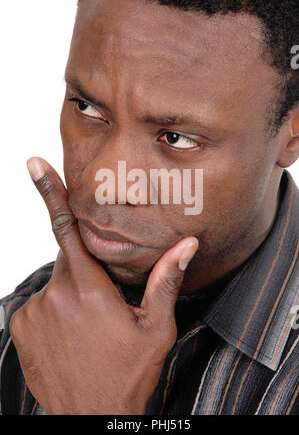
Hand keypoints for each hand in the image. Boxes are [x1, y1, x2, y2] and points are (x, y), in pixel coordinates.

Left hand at [9, 157, 198, 414]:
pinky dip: (54, 311)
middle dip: (87, 270)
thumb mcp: (155, 328)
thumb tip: (187, 245)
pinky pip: (39, 305)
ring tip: (90, 329)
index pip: (69, 229)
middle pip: (69, 260)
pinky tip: (71, 338)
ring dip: (72, 295)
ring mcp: (34, 312)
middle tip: (105, 304)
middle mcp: (55, 295)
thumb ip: (166, 280)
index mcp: (90, 288)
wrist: (91, 417)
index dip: (51, 193)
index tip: (34, 164)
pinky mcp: (21, 327)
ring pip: (56, 284)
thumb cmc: (127, 373)